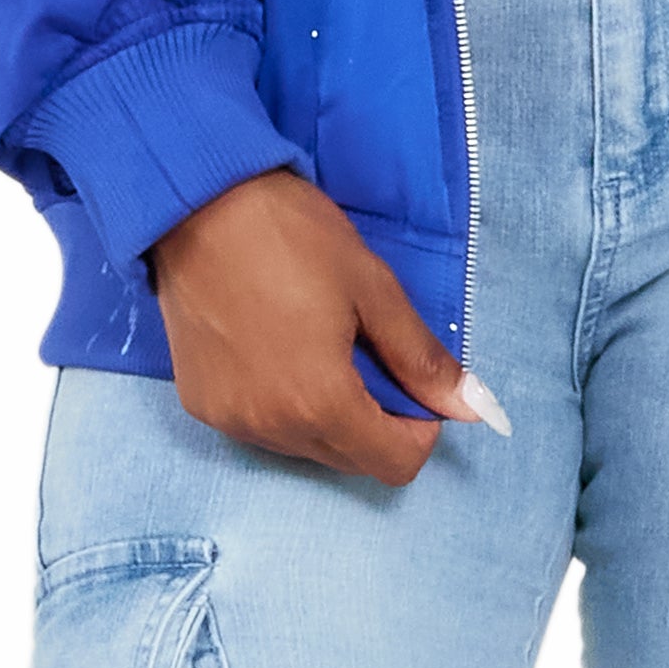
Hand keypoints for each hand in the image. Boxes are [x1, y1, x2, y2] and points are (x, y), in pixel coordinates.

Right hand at [151, 170, 503, 482]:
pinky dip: (283, 406)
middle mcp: (271, 427)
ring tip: (319, 348)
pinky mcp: (200, 404)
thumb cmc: (290, 235)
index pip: (394, 465)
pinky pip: (261, 429)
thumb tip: (473, 408)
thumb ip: (421, 358)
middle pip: (350, 461)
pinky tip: (278, 351)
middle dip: (376, 423)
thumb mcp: (373, 288)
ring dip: (329, 417)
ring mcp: (229, 419)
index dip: (419, 431)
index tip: (412, 383)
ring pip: (305, 447)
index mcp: (321, 402)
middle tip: (369, 356)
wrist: (195, 203)